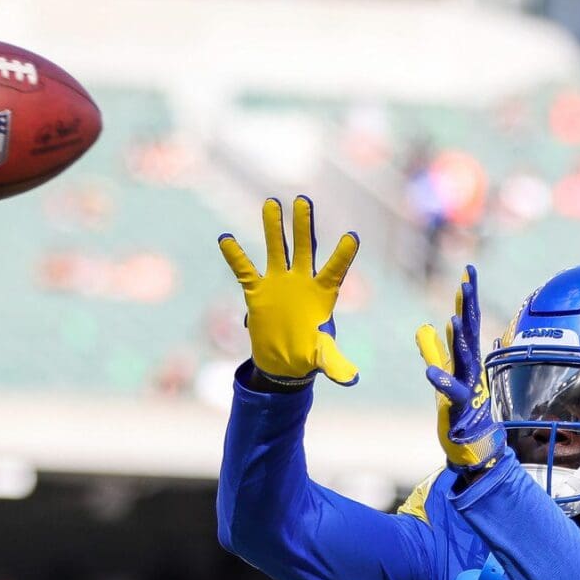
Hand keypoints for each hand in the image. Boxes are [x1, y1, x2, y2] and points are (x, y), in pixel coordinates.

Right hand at [218, 196, 360, 386]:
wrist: (284, 361)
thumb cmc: (309, 355)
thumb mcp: (323, 358)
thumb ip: (335, 363)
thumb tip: (351, 379)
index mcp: (323, 294)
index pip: (335, 269)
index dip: (344, 254)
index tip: (353, 236)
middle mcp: (301, 281)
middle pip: (304, 248)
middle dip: (303, 226)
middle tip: (304, 200)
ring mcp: (278, 283)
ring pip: (276, 249)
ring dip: (273, 228)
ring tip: (272, 203)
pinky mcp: (257, 292)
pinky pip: (244, 270)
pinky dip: (235, 256)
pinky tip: (226, 238)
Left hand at [416, 265, 504, 475]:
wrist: (474, 444)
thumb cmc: (461, 409)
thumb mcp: (444, 373)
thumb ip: (435, 350)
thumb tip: (430, 325)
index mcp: (467, 357)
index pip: (468, 320)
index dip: (466, 297)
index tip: (467, 271)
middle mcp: (472, 367)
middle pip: (471, 331)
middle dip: (469, 305)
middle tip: (467, 280)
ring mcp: (469, 386)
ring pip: (465, 357)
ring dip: (460, 337)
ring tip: (454, 316)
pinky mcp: (461, 406)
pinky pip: (452, 392)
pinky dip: (441, 381)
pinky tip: (429, 370)